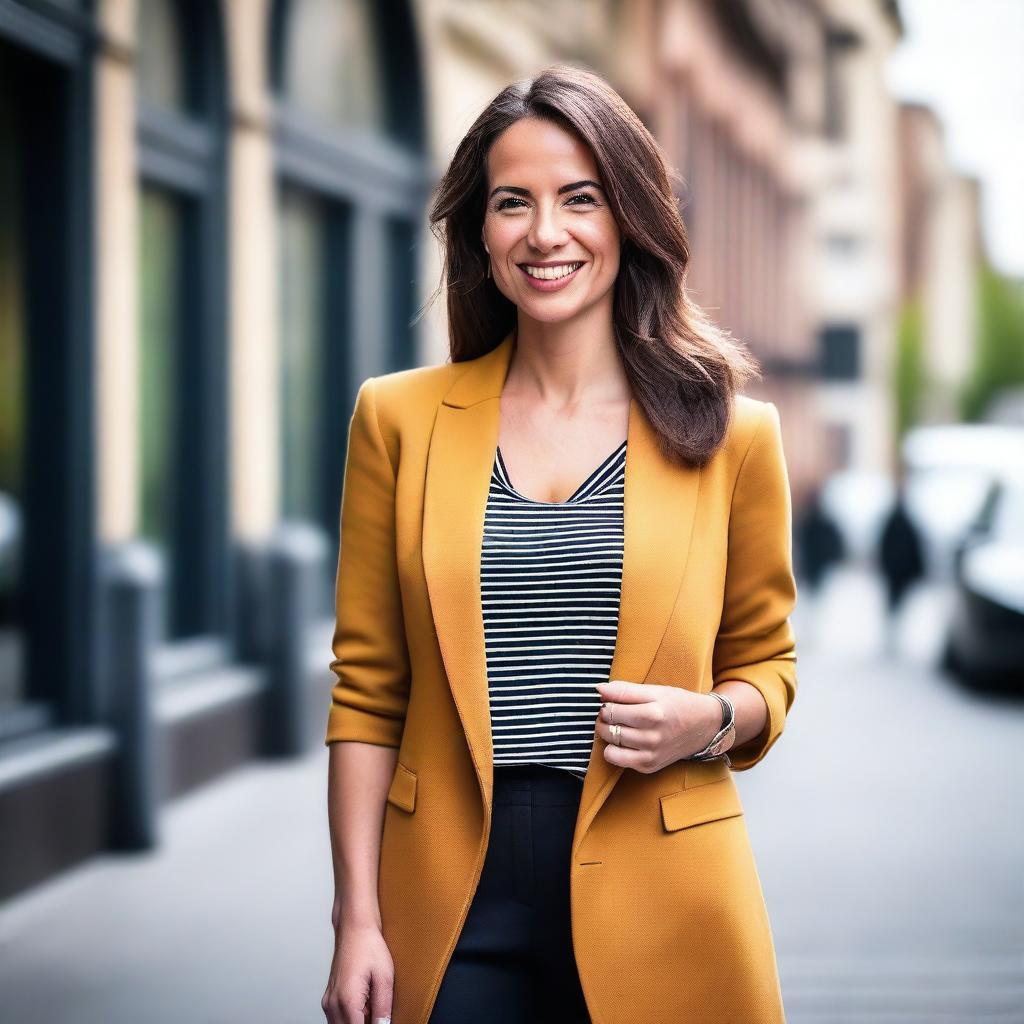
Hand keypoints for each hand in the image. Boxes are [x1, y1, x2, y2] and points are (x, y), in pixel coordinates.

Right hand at [322, 917, 393, 1023]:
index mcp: (347, 999)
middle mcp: (333, 1003)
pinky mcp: (329, 998)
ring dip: (357, 1022)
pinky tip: (364, 1005)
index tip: (381, 1023)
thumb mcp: (384, 977)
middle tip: (379, 1014)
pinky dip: (351, 1017)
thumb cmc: (368, 945)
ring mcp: (329, 1001)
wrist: (354, 927)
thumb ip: (383, 1007)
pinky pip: (338, 1018)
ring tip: (372, 1005)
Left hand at [594, 679, 732, 773]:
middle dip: (604, 717)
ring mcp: (651, 754)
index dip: (606, 703)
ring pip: (609, 744)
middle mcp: (652, 737)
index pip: (611, 709)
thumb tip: (598, 689)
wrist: (704, 727)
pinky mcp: (648, 766)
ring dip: (607, 732)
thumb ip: (624, 690)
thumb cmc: (678, 704)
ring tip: (618, 725)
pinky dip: (614, 749)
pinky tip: (624, 740)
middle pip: (608, 726)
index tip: (611, 701)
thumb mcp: (655, 690)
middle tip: (613, 712)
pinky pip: (616, 759)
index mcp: (654, 713)